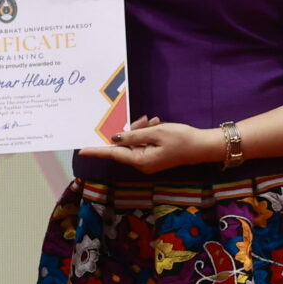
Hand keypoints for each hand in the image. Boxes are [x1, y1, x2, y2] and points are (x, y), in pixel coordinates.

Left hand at [80, 117, 223, 173]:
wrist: (201, 146)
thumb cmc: (180, 139)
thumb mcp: (155, 133)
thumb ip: (134, 135)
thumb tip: (115, 139)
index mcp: (140, 161)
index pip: (114, 154)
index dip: (97, 151)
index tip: (82, 150)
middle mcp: (141, 164)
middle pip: (125, 145)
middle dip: (130, 130)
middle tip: (146, 120)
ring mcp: (147, 161)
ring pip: (134, 142)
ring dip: (140, 129)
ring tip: (154, 120)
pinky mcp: (153, 156)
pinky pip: (142, 143)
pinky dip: (146, 133)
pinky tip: (156, 124)